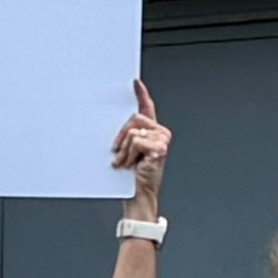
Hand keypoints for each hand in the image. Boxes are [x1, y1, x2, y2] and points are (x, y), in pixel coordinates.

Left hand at [112, 77, 168, 202]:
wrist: (137, 194)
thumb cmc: (129, 176)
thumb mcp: (124, 151)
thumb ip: (125, 136)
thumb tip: (115, 125)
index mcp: (151, 131)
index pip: (147, 108)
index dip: (141, 94)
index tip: (135, 82)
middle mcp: (159, 132)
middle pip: (134, 118)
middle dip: (120, 137)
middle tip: (117, 154)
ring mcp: (162, 139)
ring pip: (132, 131)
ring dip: (123, 150)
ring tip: (124, 164)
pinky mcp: (160, 147)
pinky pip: (135, 141)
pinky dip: (128, 155)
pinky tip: (130, 166)